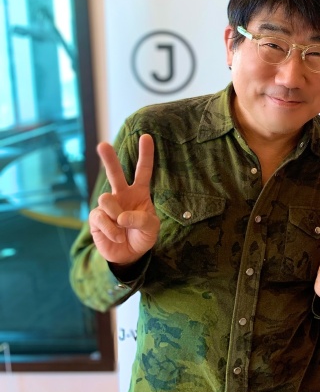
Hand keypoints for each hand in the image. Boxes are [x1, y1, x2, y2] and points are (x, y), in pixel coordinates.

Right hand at [88, 134, 159, 264]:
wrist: (129, 254)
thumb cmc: (143, 236)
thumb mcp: (152, 228)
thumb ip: (142, 220)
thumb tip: (120, 216)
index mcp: (140, 193)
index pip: (143, 171)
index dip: (145, 154)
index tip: (146, 136)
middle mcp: (122, 195)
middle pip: (115, 173)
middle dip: (108, 159)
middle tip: (102, 145)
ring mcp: (108, 205)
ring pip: (106, 199)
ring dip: (116, 215)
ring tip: (123, 227)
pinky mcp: (96, 218)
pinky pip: (101, 217)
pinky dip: (111, 229)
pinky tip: (117, 236)